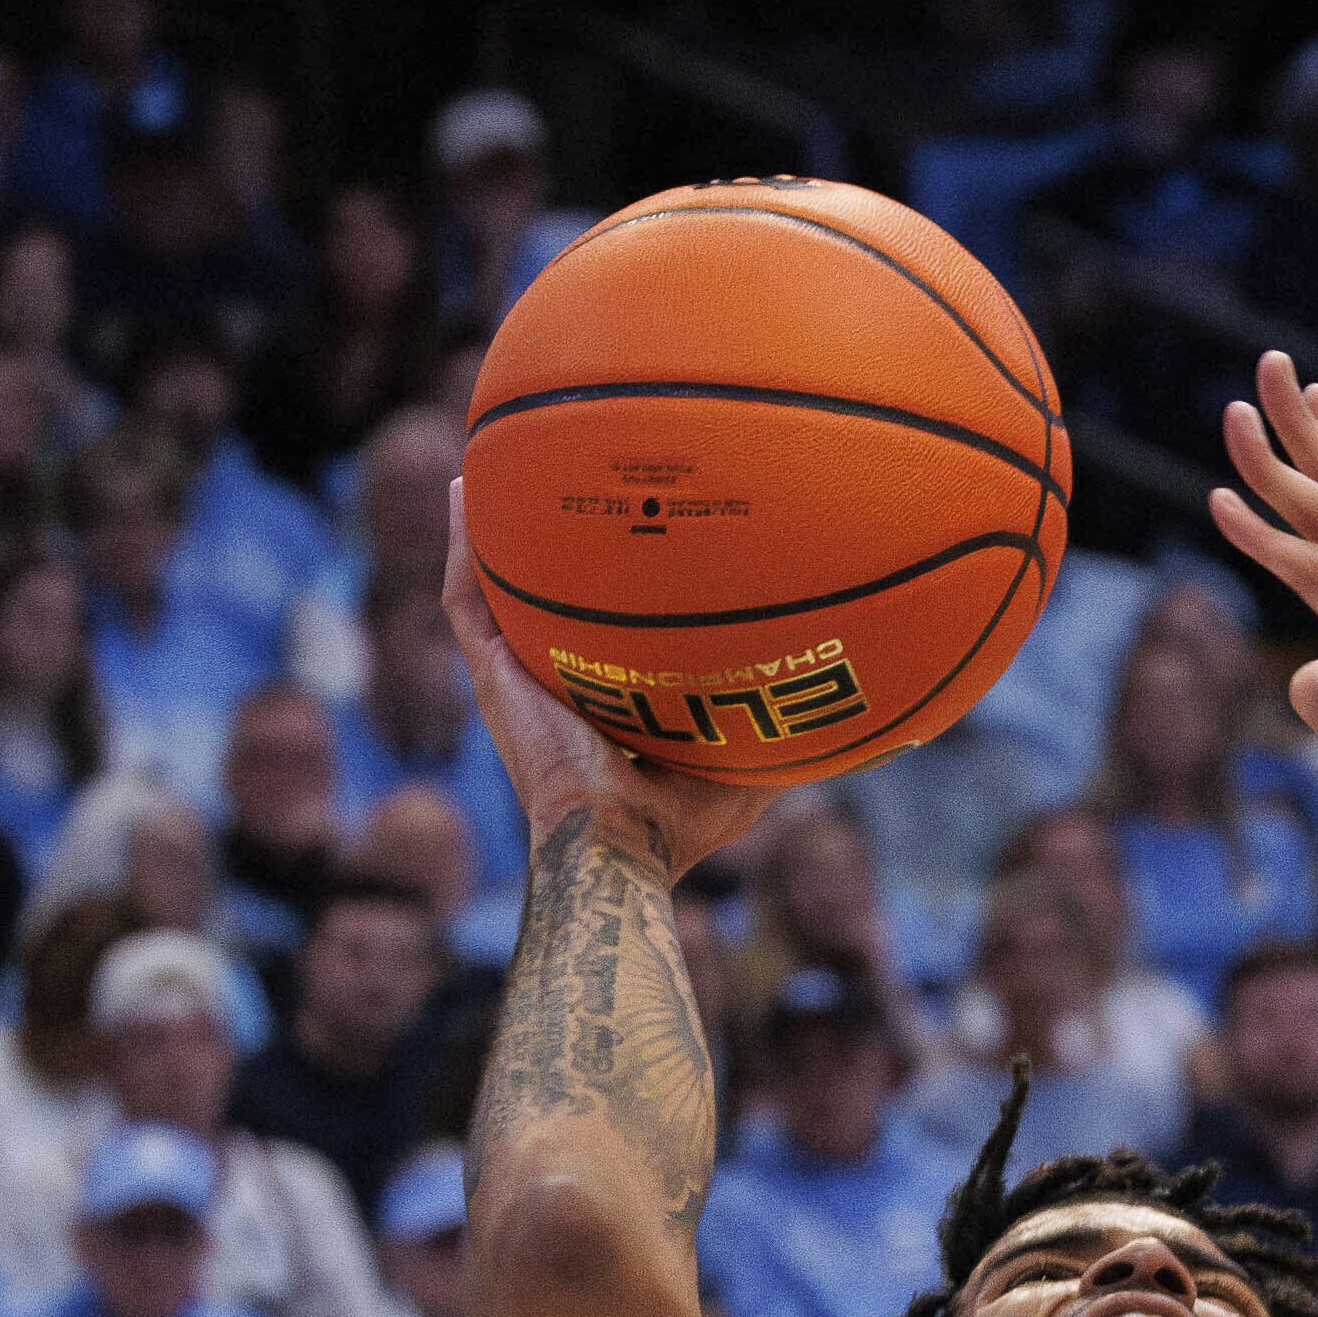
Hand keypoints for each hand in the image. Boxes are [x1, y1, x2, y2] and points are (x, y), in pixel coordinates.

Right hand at [443, 489, 781, 881]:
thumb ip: (780, 733)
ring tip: (493, 469)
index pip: (595, 636)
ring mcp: (514, 681)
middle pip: (540, 604)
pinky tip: (465, 491)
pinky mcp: (492, 677)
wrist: (617, 847)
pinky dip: (463, 548)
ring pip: (493, 592)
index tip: (627, 537)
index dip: (605, 593)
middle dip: (543, 553)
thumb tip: (854, 715)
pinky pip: (466, 601)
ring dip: (491, 534)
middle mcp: (550, 687)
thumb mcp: (743, 772)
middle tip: (554, 484)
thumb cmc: (678, 826)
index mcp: (597, 705)